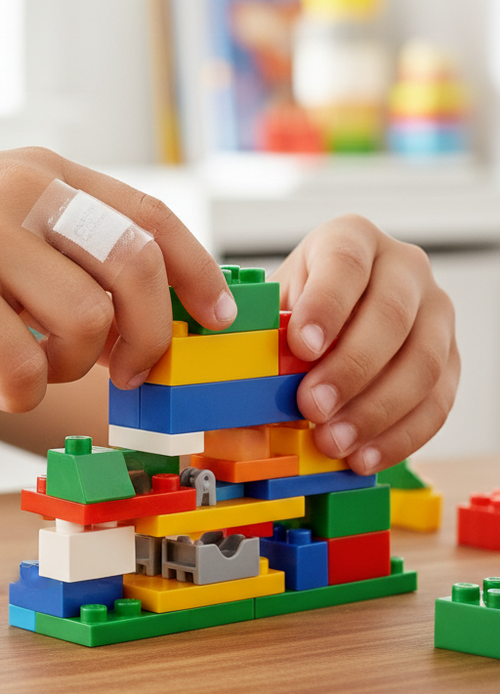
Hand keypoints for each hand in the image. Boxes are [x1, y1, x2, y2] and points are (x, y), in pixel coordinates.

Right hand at [0, 148, 235, 412]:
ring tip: (41, 363)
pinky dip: (28, 387)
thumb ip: (54, 235)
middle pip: (137, 268)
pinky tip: (1, 379)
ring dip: (80, 364)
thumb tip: (130, 303)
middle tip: (135, 369)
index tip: (216, 318)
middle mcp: (21, 193)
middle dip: (153, 333)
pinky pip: (26, 363)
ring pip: (89, 321)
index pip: (152, 216)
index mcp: (41, 170)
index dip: (198, 273)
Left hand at [271, 214, 458, 473]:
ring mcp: (435, 312)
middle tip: (312, 406)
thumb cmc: (300, 304)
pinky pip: (438, 401)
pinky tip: (364, 454)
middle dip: (350, 368)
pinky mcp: (452, 357)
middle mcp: (403, 267)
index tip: (301, 345)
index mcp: (352, 238)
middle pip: (390, 316)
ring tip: (332, 441)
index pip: (345, 264)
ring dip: (375, 410)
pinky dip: (400, 435)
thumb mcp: (275, 304)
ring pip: (422, 363)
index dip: (325, 305)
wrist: (335, 312)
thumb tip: (242, 379)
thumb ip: (264, 333)